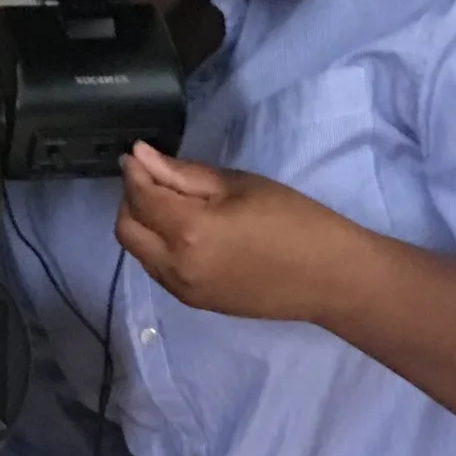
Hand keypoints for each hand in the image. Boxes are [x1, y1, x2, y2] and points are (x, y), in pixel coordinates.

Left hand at [113, 141, 364, 324]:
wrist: (328, 278)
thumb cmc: (293, 220)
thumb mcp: (240, 185)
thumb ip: (184, 174)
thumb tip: (141, 156)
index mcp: (189, 231)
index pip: (140, 197)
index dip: (134, 171)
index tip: (136, 153)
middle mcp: (176, 267)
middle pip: (127, 230)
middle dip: (132, 200)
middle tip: (155, 179)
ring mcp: (182, 290)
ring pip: (139, 253)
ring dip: (144, 225)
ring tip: (173, 204)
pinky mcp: (193, 302)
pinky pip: (158, 270)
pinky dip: (159, 247)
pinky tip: (186, 232)